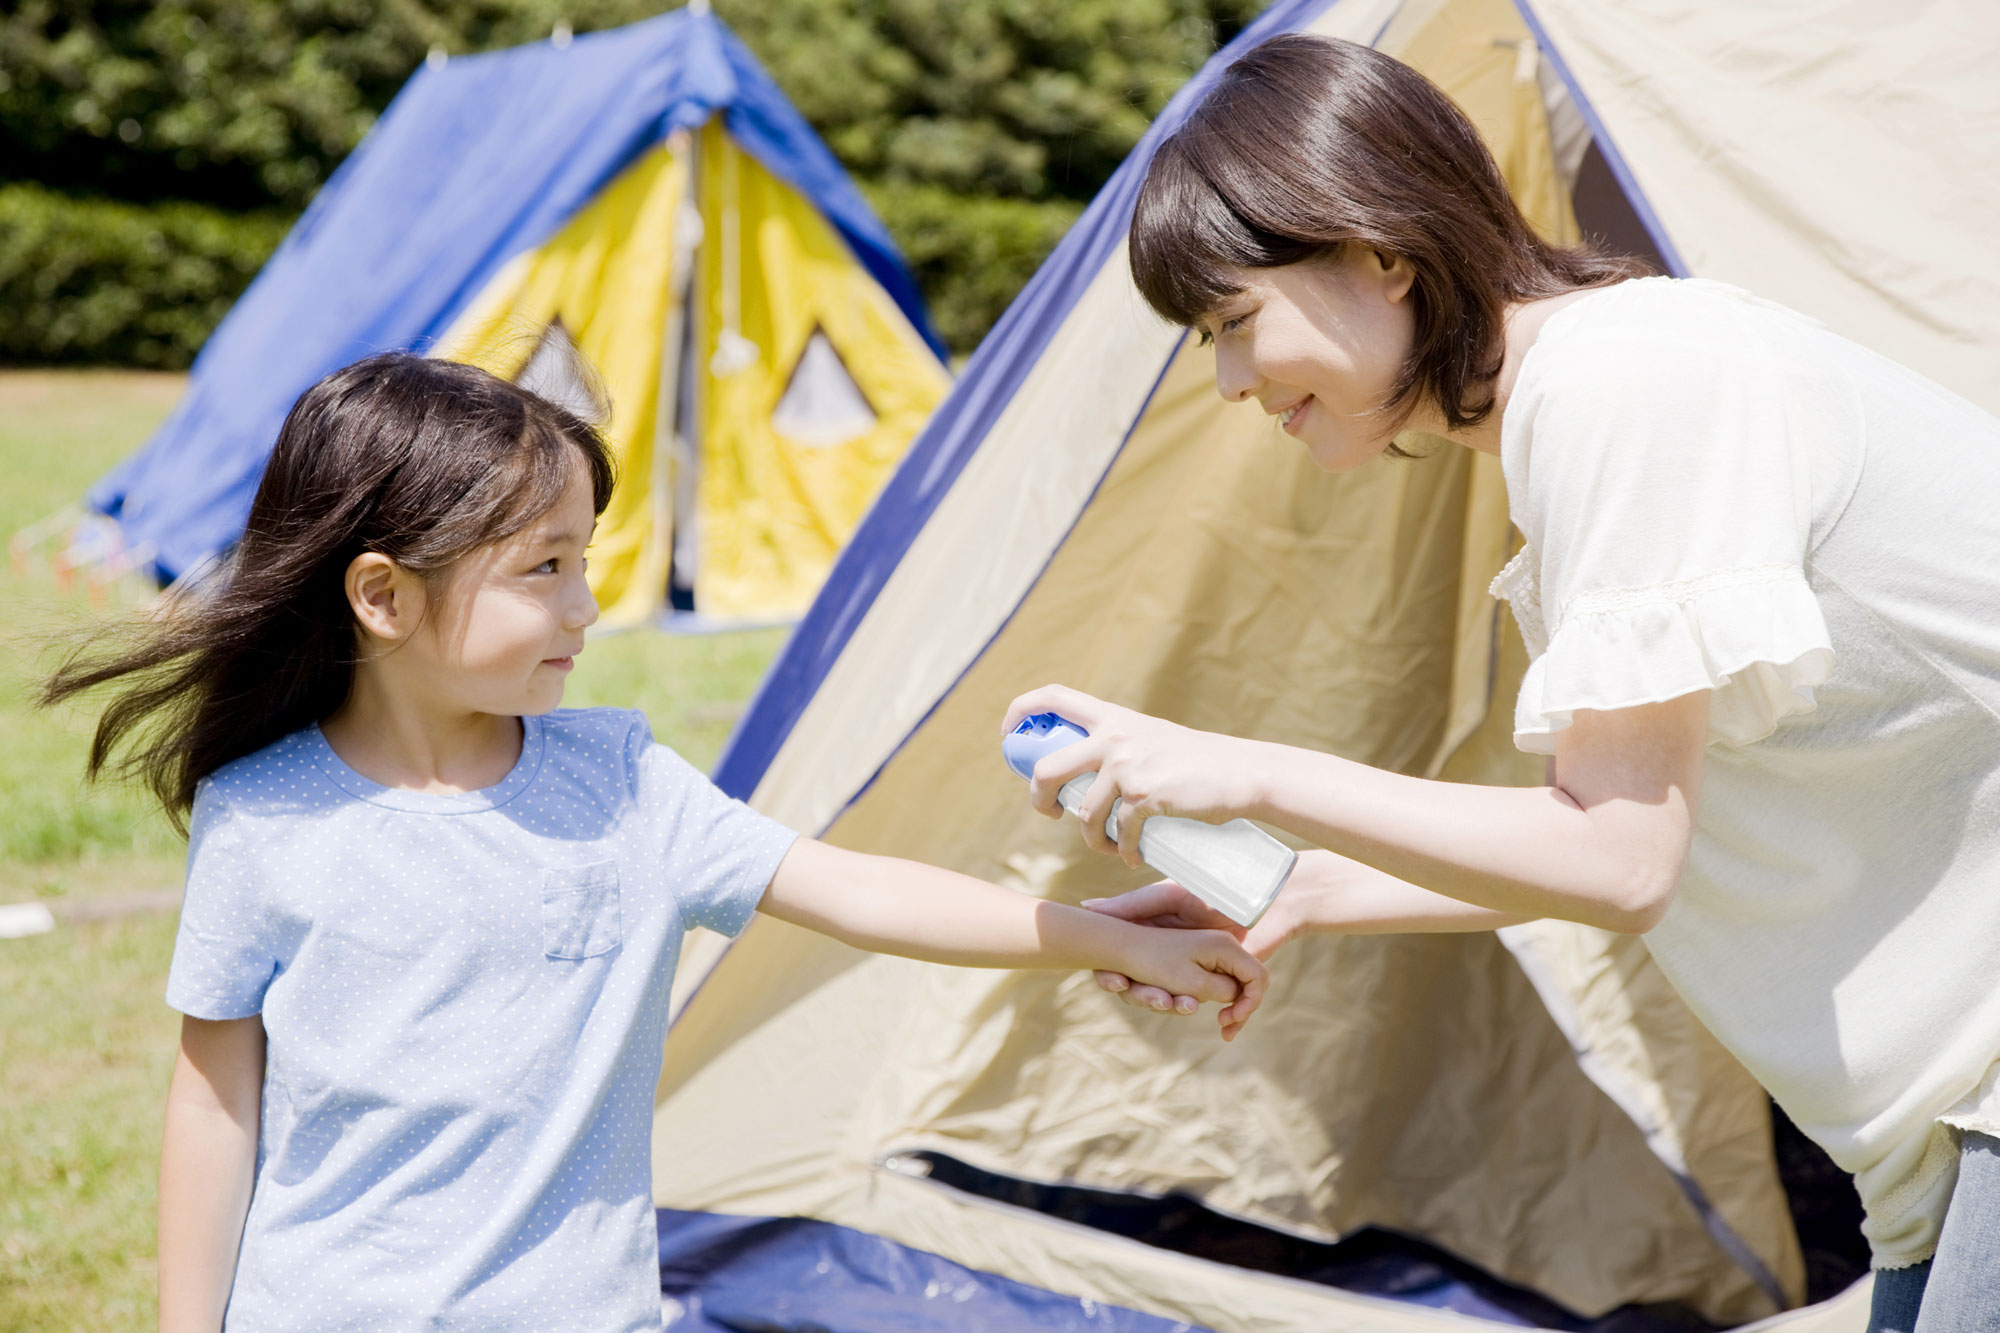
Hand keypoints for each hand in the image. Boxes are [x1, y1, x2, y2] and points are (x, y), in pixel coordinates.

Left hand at [1002, 685, 1261, 869]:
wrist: (1242, 773)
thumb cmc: (1195, 762)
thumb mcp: (1150, 737)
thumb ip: (1116, 746)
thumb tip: (1077, 775)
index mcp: (1112, 717)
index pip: (1052, 697)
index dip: (1020, 712)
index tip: (1010, 736)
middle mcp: (1114, 737)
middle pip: (1047, 770)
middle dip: (1038, 798)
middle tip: (1049, 812)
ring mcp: (1128, 766)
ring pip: (1085, 815)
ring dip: (1094, 840)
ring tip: (1111, 846)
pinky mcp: (1144, 796)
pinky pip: (1120, 834)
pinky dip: (1125, 852)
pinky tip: (1134, 857)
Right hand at [1087, 880, 1299, 1019]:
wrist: (1270, 898)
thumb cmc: (1212, 888)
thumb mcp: (1167, 895)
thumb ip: (1130, 904)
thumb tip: (1087, 906)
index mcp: (1154, 945)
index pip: (1121, 970)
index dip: (1114, 980)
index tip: (1115, 982)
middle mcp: (1173, 965)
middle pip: (1146, 993)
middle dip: (1148, 998)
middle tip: (1156, 996)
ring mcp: (1201, 976)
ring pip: (1179, 1004)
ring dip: (1179, 1007)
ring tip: (1187, 1004)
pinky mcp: (1233, 985)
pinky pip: (1226, 1011)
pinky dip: (1230, 1022)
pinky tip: (1230, 1029)